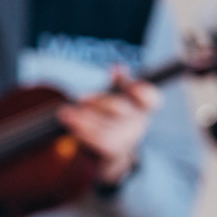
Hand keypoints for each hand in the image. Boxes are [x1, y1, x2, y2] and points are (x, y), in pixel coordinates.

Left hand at [55, 69, 159, 187]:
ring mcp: (127, 138)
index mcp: (143, 107)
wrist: (116, 146)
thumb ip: (120, 82)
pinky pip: (97, 140)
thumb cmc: (118, 114)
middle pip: (120, 109)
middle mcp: (138, 122)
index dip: (139, 89)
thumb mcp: (120, 96)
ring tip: (66, 112)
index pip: (150, 98)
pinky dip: (81, 131)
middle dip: (100, 102)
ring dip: (84, 118)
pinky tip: (70, 123)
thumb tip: (118, 66)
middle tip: (81, 99)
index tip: (118, 75)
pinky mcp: (113, 150)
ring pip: (105, 127)